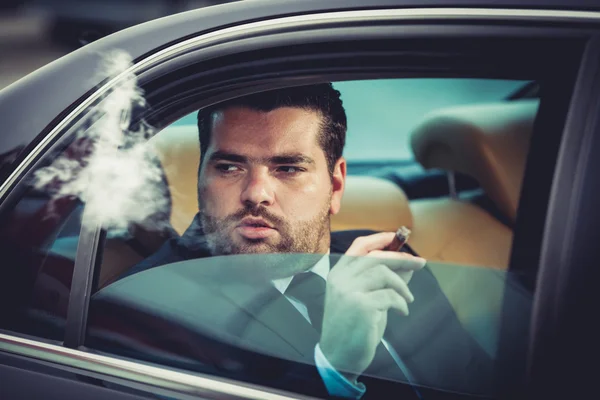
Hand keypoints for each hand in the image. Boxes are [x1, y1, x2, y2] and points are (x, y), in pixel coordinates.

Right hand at [319, 232, 425, 381]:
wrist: (338, 356)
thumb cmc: (352, 327)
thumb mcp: (367, 298)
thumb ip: (383, 281)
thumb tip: (406, 266)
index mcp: (338, 274)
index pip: (359, 246)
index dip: (380, 239)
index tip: (397, 238)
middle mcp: (341, 279)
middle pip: (376, 257)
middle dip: (402, 259)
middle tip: (420, 264)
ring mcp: (349, 291)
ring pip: (384, 274)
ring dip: (402, 286)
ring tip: (408, 298)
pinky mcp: (361, 306)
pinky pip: (390, 296)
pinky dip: (401, 303)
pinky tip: (402, 312)